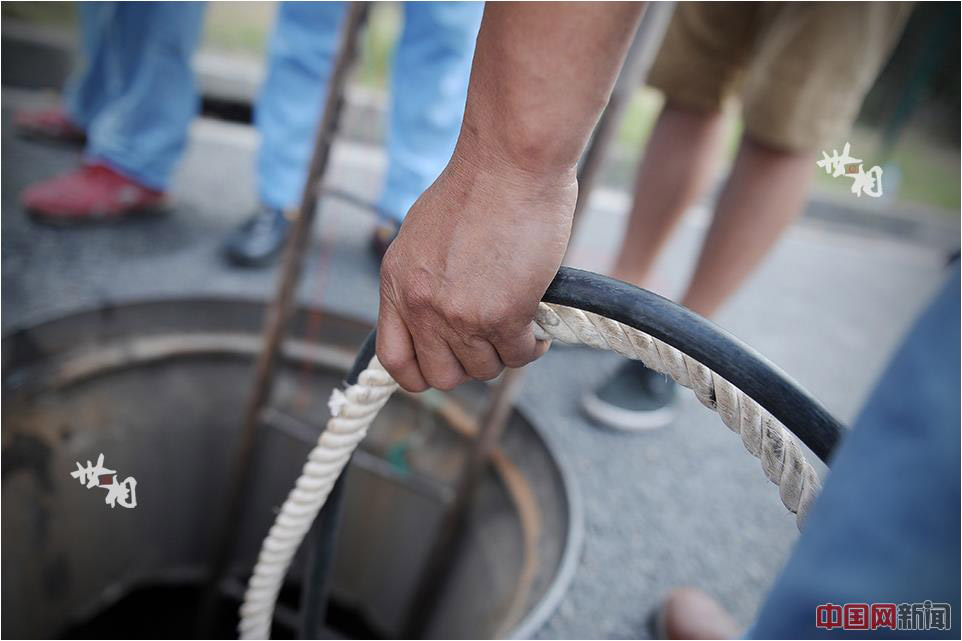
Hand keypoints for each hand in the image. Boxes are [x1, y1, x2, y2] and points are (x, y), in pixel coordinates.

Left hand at [376, 148, 575, 391]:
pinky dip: (532, 346)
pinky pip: (519, 355)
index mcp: (396, 284)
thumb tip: (433, 311)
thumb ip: (421, 279)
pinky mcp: (503, 315)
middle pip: (441, 376)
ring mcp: (460, 315)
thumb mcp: (423, 234)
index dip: (421, 373)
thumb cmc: (477, 185)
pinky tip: (538, 323)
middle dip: (469, 364)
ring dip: (504, 352)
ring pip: (484, 369)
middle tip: (490, 339)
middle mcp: (421, 306)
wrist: (510, 160)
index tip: (445, 362)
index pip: (394, 360)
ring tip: (518, 323)